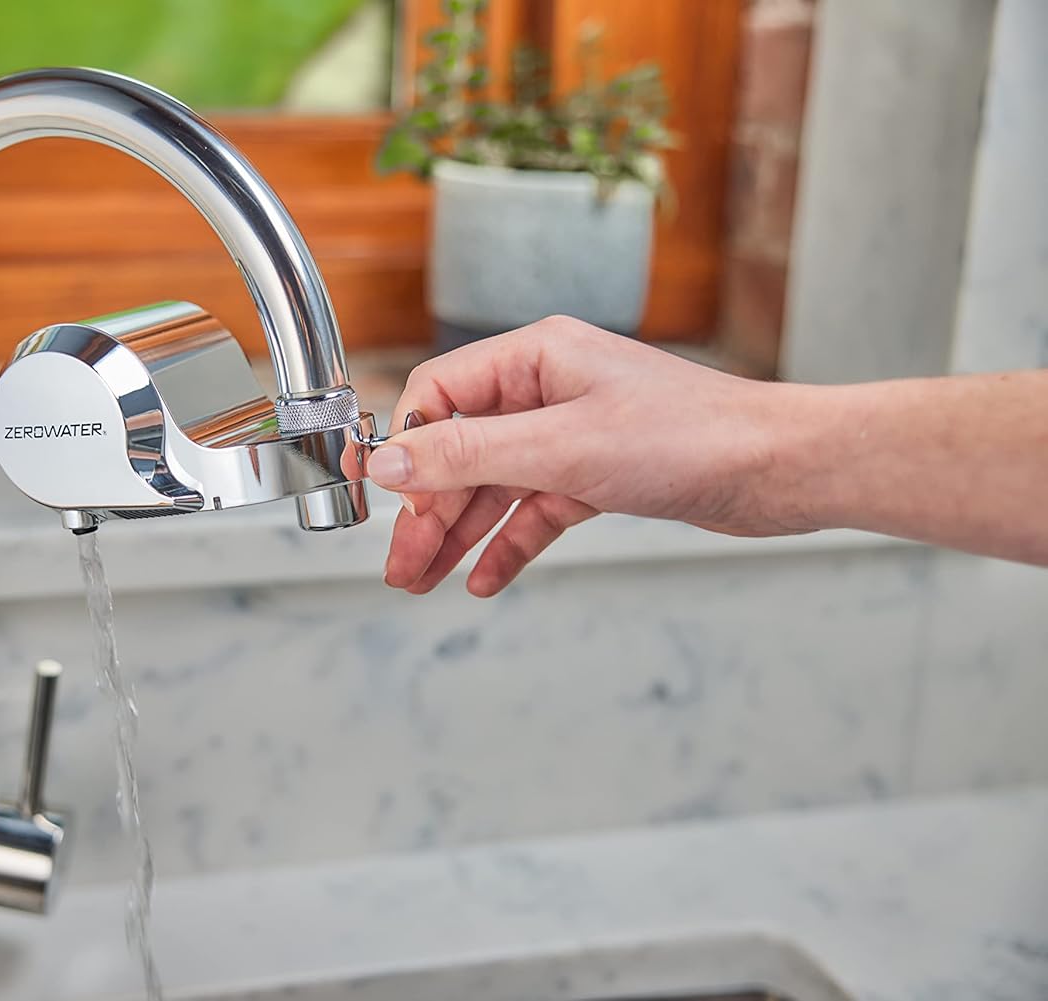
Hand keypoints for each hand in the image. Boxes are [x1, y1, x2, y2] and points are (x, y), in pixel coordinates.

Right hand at [367, 315, 804, 595]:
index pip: (439, 395)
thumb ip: (470, 456)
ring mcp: (573, 433)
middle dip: (427, 511)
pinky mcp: (599, 473)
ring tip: (424, 581)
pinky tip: (484, 578)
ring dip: (458, 534)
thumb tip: (393, 464)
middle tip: (401, 566)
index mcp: (535, 358)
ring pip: (494, 487)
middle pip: (461, 451)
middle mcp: (548, 390)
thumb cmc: (692, 437)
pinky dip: (509, 543)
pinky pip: (535, 510)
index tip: (381, 501)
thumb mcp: (564, 448)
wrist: (780, 470)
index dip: (406, 450)